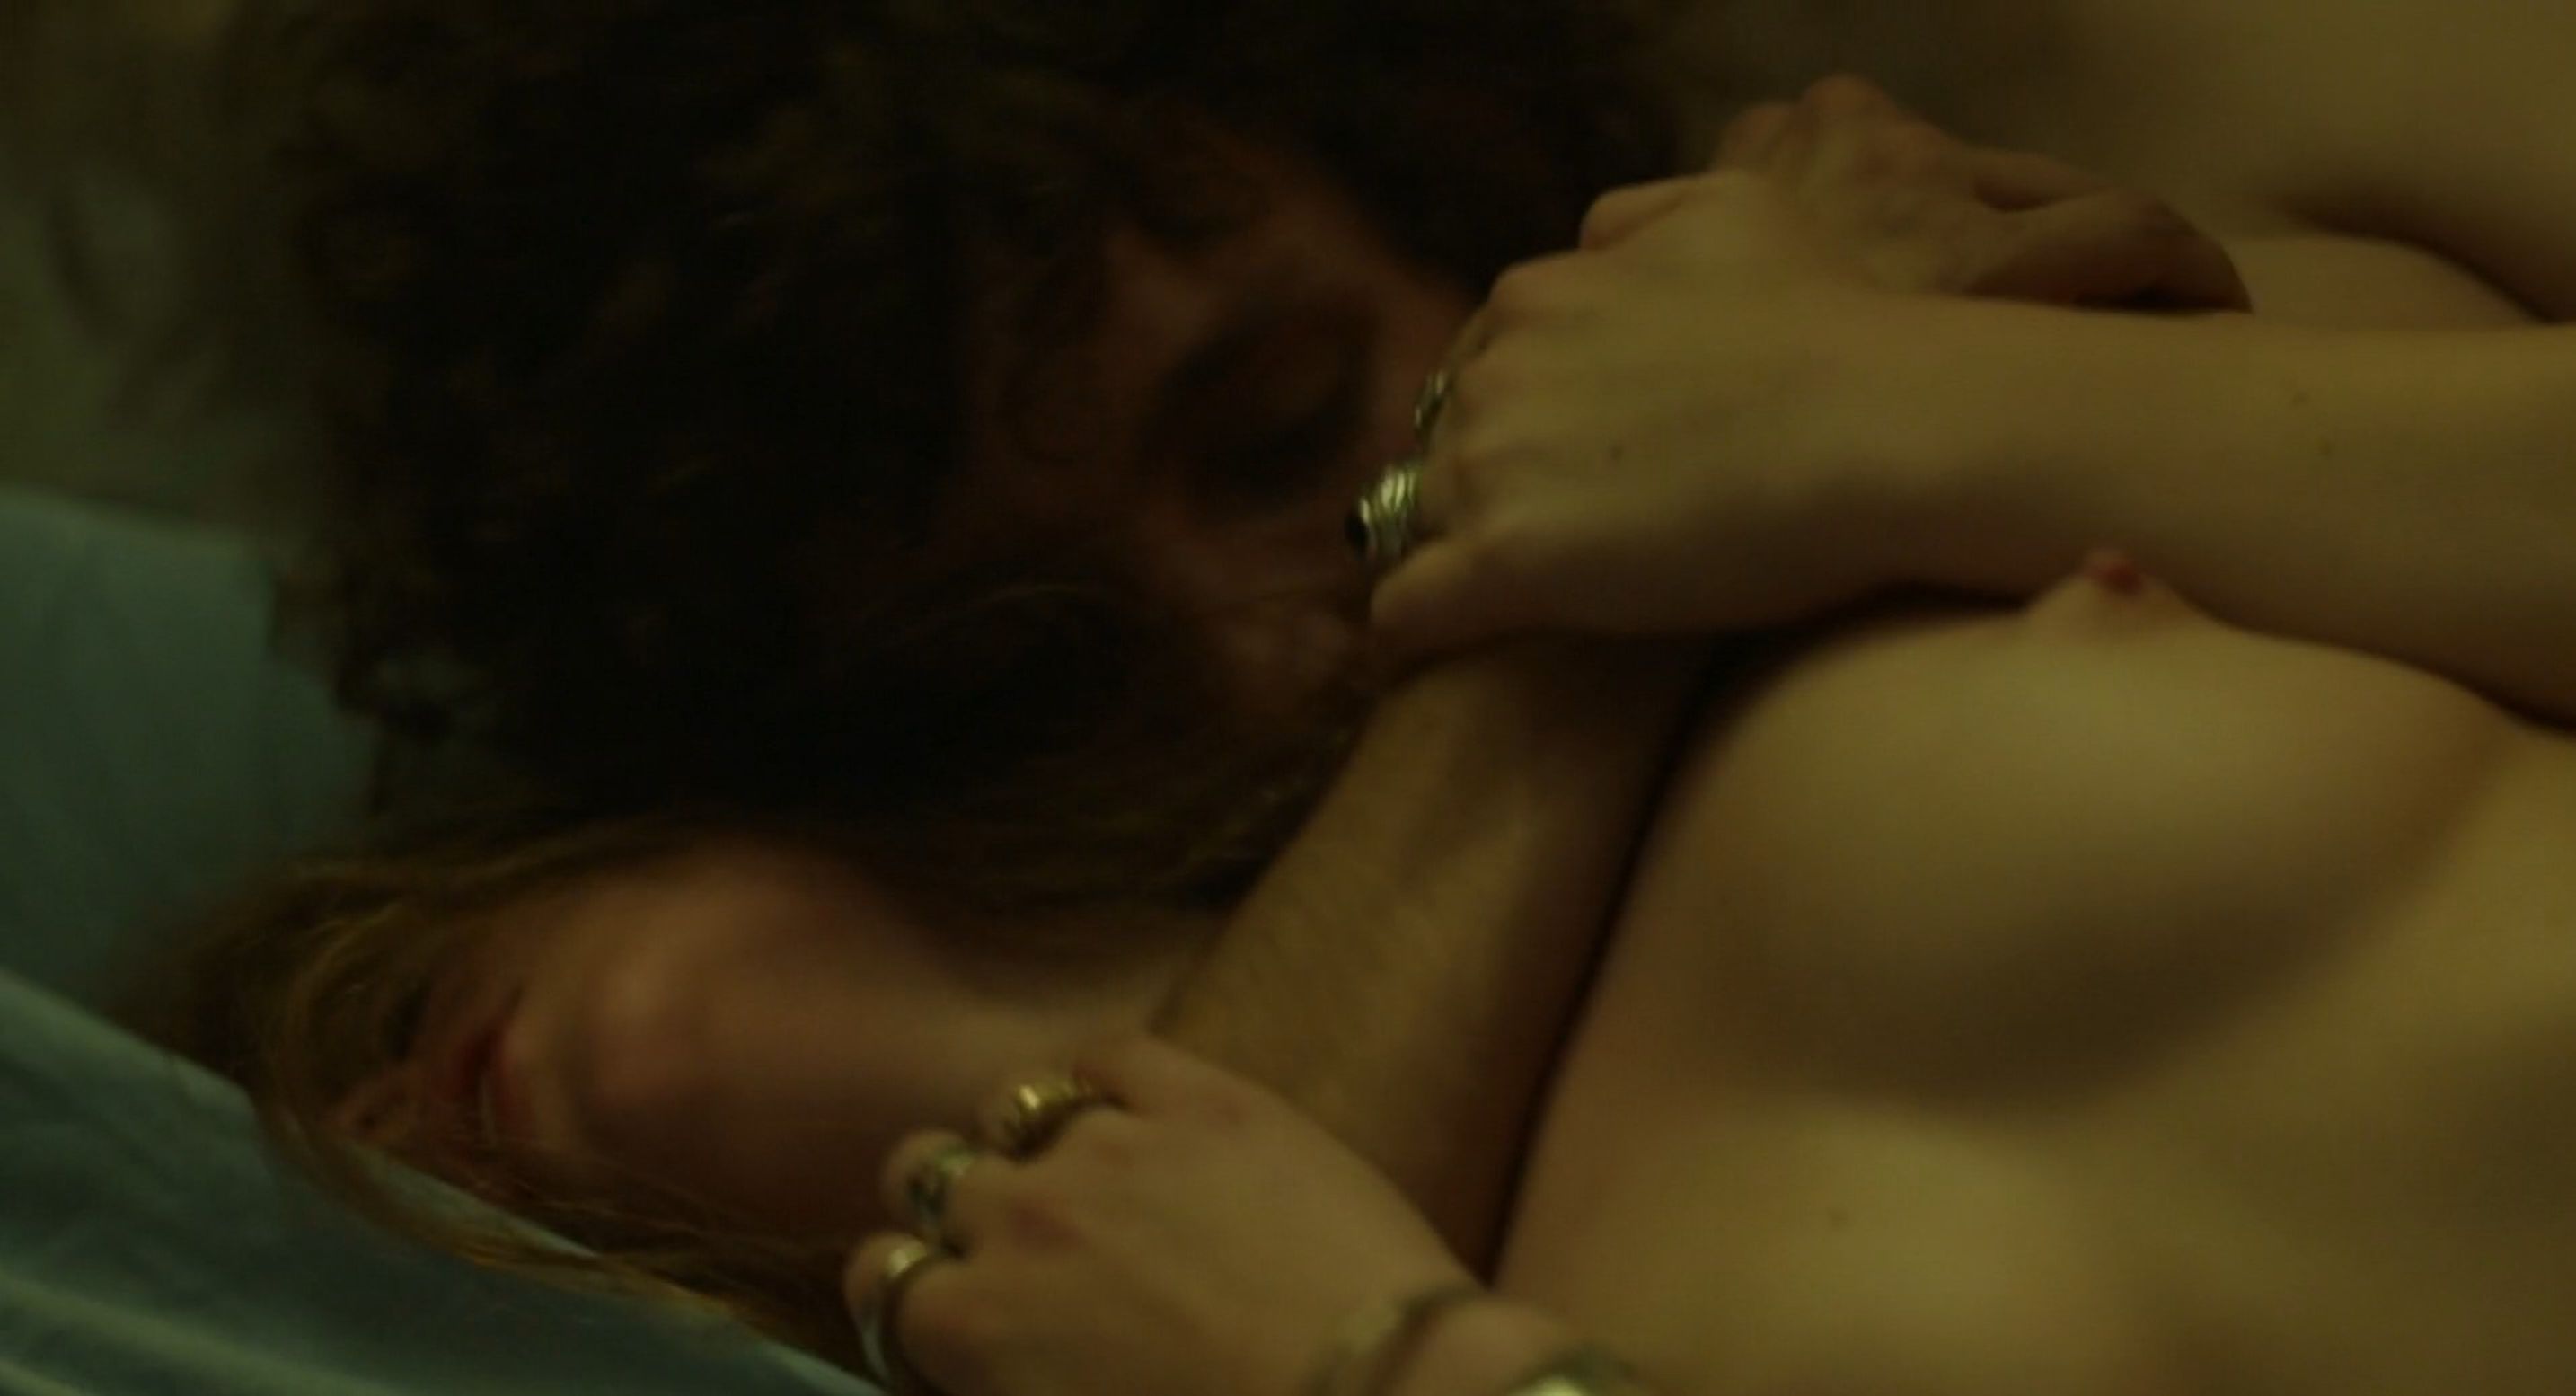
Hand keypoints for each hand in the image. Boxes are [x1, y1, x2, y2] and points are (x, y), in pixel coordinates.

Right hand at [846, 1038, 1474, 1395]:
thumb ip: (1007, 1382)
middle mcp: (1020, 1219)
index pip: (879, 1278)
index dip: (906, 1288)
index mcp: (975, 1327)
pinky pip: (1113, 1054)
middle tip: (1011, 1238)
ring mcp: (1112, 1145)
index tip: (946, 1302)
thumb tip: (999, 1364)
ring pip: (1013, 1104)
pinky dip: (1107, 1079)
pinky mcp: (1206, 1099)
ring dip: (1027, 1139)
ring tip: (1081, 1172)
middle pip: (925, 1171)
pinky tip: (1136, 1106)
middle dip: (952, 1202)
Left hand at [1367, 77, 2246, 659]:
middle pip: (1444, 442)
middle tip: (1549, 544)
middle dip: (1482, 489)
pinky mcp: (1506, 563)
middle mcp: (1497, 366)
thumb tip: (1595, 230)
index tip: (1565, 471)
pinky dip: (1422, 630)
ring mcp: (1492, 464)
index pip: (1485, 364)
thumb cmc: (1843, 326)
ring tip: (1504, 611)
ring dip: (1455, 558)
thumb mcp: (1738, 215)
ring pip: (1419, 519)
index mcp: (1541, 290)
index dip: (1523, 423)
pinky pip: (1408, 608)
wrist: (1891, 426)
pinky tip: (1456, 655)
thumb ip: (1649, 221)